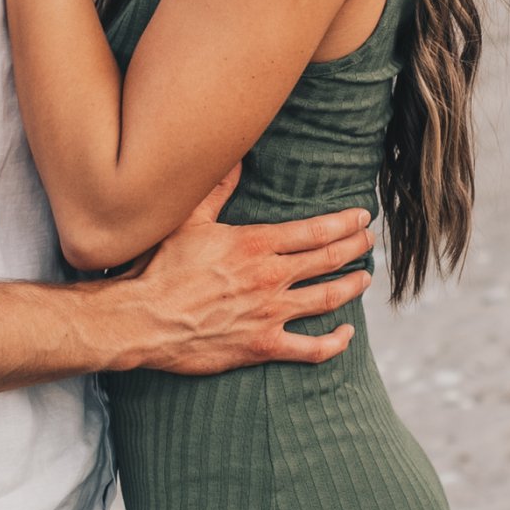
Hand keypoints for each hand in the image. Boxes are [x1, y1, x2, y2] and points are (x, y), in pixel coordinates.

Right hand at [122, 169, 374, 372]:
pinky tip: (345, 332)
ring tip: (365, 277)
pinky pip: (311, 349)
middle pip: (330, 258)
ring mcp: (270, 313)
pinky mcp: (262, 346)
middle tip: (369, 241)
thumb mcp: (187, 220)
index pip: (316, 229)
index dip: (345, 222)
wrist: (140, 320)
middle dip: (356, 247)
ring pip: (328, 298)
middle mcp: (270, 277)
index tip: (361, 217)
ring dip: (352, 286)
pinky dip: (335, 342)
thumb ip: (217, 190)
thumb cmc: (159, 268)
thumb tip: (235, 159)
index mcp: (256, 243)